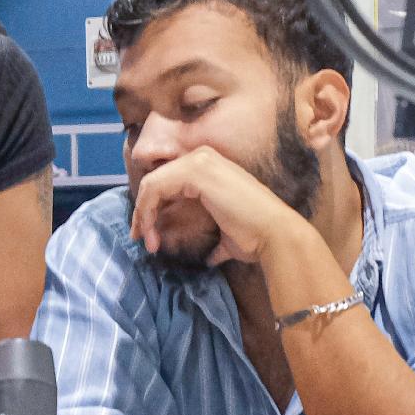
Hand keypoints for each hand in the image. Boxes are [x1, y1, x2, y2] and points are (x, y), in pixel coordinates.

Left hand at [129, 147, 313, 268]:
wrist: (274, 235)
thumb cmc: (254, 236)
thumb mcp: (226, 235)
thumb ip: (215, 241)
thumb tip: (210, 257)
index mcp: (210, 167)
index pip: (168, 183)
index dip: (151, 209)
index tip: (148, 236)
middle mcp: (203, 157)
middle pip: (156, 181)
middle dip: (143, 212)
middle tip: (140, 239)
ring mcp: (199, 161)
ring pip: (152, 184)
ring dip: (143, 215)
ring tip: (146, 242)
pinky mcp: (195, 171)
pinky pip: (155, 187)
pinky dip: (146, 211)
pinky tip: (151, 233)